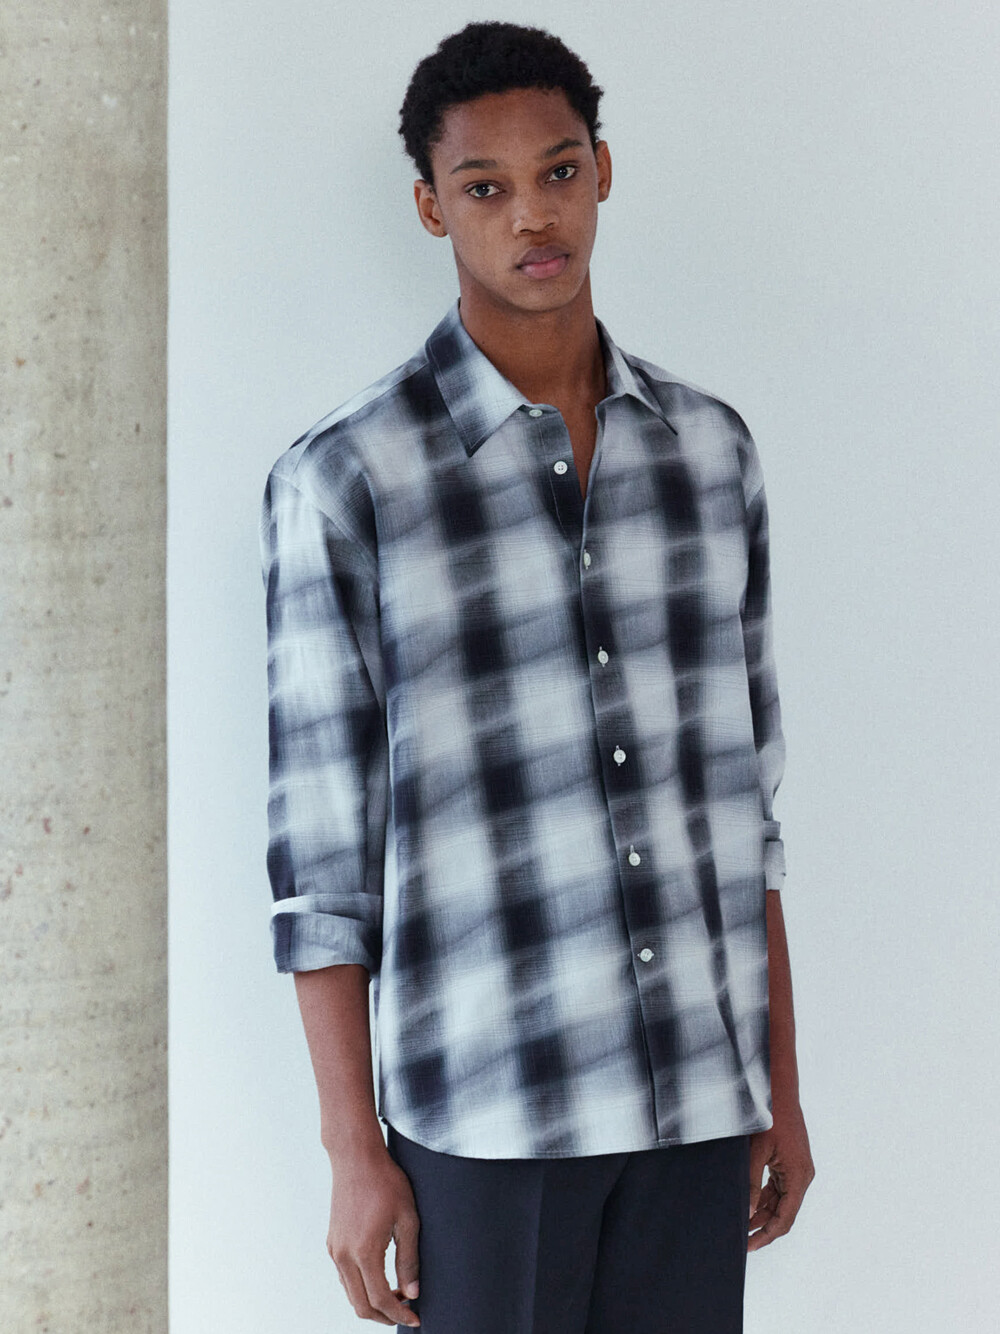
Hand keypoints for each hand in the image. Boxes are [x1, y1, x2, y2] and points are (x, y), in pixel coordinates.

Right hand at [325, 1139, 421, 1325]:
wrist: (356, 1158)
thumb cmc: (385, 1182)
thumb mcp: (407, 1219)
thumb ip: (409, 1259)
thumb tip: (412, 1292)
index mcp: (364, 1251)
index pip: (381, 1299)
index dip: (399, 1314)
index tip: (415, 1317)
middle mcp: (343, 1255)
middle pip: (361, 1305)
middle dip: (385, 1316)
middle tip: (407, 1311)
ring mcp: (334, 1249)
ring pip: (350, 1294)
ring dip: (372, 1302)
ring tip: (397, 1294)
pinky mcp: (332, 1242)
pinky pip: (344, 1277)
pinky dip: (361, 1287)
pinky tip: (380, 1277)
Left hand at [747, 1099, 814, 1250]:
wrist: (779, 1091)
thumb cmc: (769, 1117)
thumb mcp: (757, 1151)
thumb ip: (751, 1183)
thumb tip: (747, 1212)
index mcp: (798, 1177)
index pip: (785, 1218)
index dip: (766, 1234)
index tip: (748, 1245)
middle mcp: (802, 1176)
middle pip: (784, 1213)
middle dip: (763, 1227)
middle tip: (741, 1240)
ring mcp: (797, 1170)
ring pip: (781, 1202)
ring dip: (763, 1213)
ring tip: (741, 1225)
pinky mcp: (790, 1163)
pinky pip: (778, 1188)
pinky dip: (765, 1198)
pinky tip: (749, 1205)